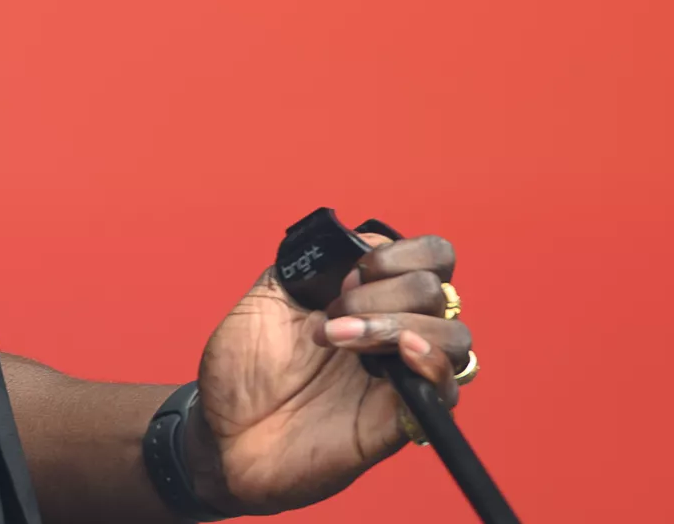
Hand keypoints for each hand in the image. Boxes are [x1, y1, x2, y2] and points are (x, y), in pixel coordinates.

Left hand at [186, 233, 472, 514]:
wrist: (219, 432)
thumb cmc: (243, 366)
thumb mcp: (272, 293)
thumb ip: (318, 261)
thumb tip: (364, 241)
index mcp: (373, 298)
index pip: (432, 259)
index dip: (400, 255)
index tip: (349, 275)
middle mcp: (396, 334)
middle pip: (440, 293)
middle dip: (384, 293)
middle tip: (331, 316)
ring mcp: (400, 379)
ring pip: (455, 339)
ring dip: (398, 325)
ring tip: (340, 339)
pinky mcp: (398, 423)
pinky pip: (445, 393)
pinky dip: (431, 365)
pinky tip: (398, 356)